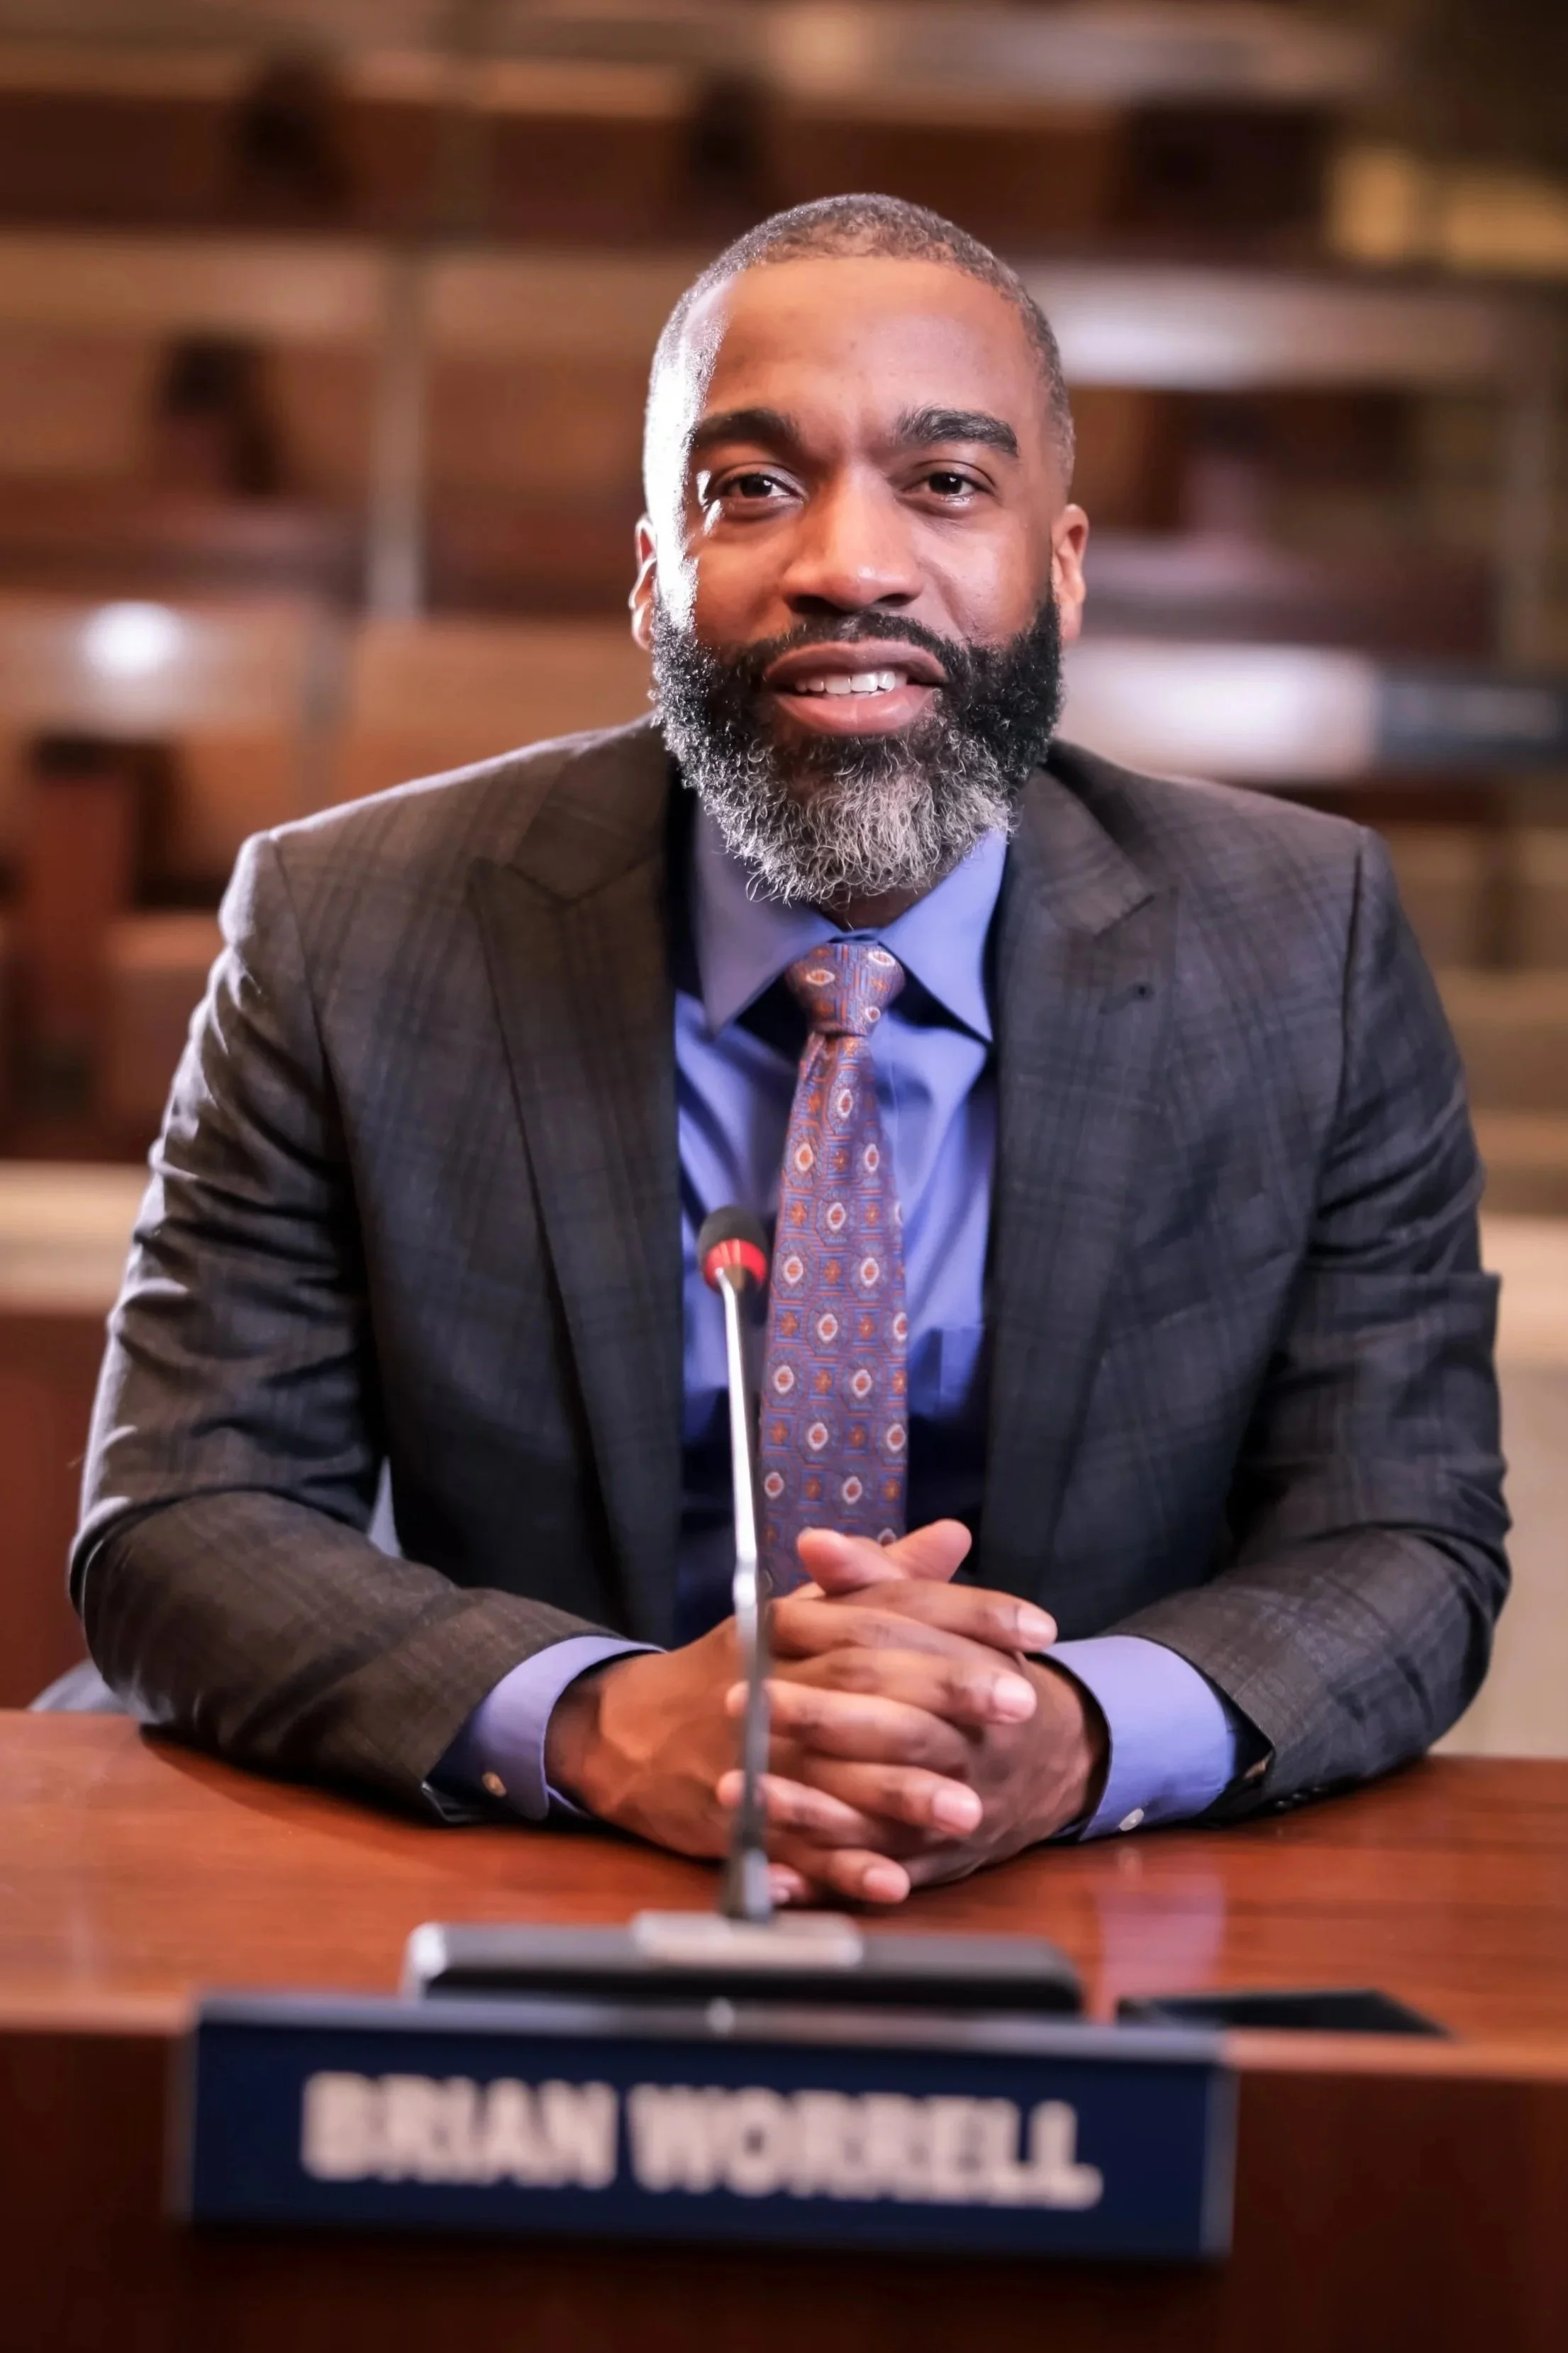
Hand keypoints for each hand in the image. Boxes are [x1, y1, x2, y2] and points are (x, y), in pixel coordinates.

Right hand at [544, 1522, 1072, 1903]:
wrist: (623, 1731)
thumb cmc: (732, 1669)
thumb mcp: (801, 1612)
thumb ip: (884, 1581)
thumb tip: (955, 1538)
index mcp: (792, 1622)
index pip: (887, 1606)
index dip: (966, 1613)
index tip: (1038, 1626)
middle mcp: (772, 1678)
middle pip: (864, 1678)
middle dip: (946, 1691)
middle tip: (1024, 1706)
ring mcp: (749, 1751)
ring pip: (831, 1770)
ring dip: (900, 1792)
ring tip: (970, 1811)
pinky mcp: (730, 1816)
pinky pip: (790, 1845)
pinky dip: (838, 1866)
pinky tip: (891, 1882)